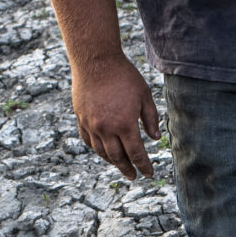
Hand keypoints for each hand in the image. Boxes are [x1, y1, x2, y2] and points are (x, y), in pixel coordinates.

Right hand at [71, 53, 159, 179]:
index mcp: (125, 124)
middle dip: (127, 169)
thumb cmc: (124, 75)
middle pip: (117, 158)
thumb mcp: (144, 95)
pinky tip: (103, 150)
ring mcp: (91, 125)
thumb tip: (155, 138)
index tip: (148, 173)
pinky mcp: (81, 118)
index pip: (136, 153)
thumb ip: (150, 118)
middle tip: (133, 176)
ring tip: (120, 164)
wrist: (95, 60)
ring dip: (112, 161)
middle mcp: (106, 129)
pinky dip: (96, 148)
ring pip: (101, 151)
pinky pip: (88, 140)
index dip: (143, 166)